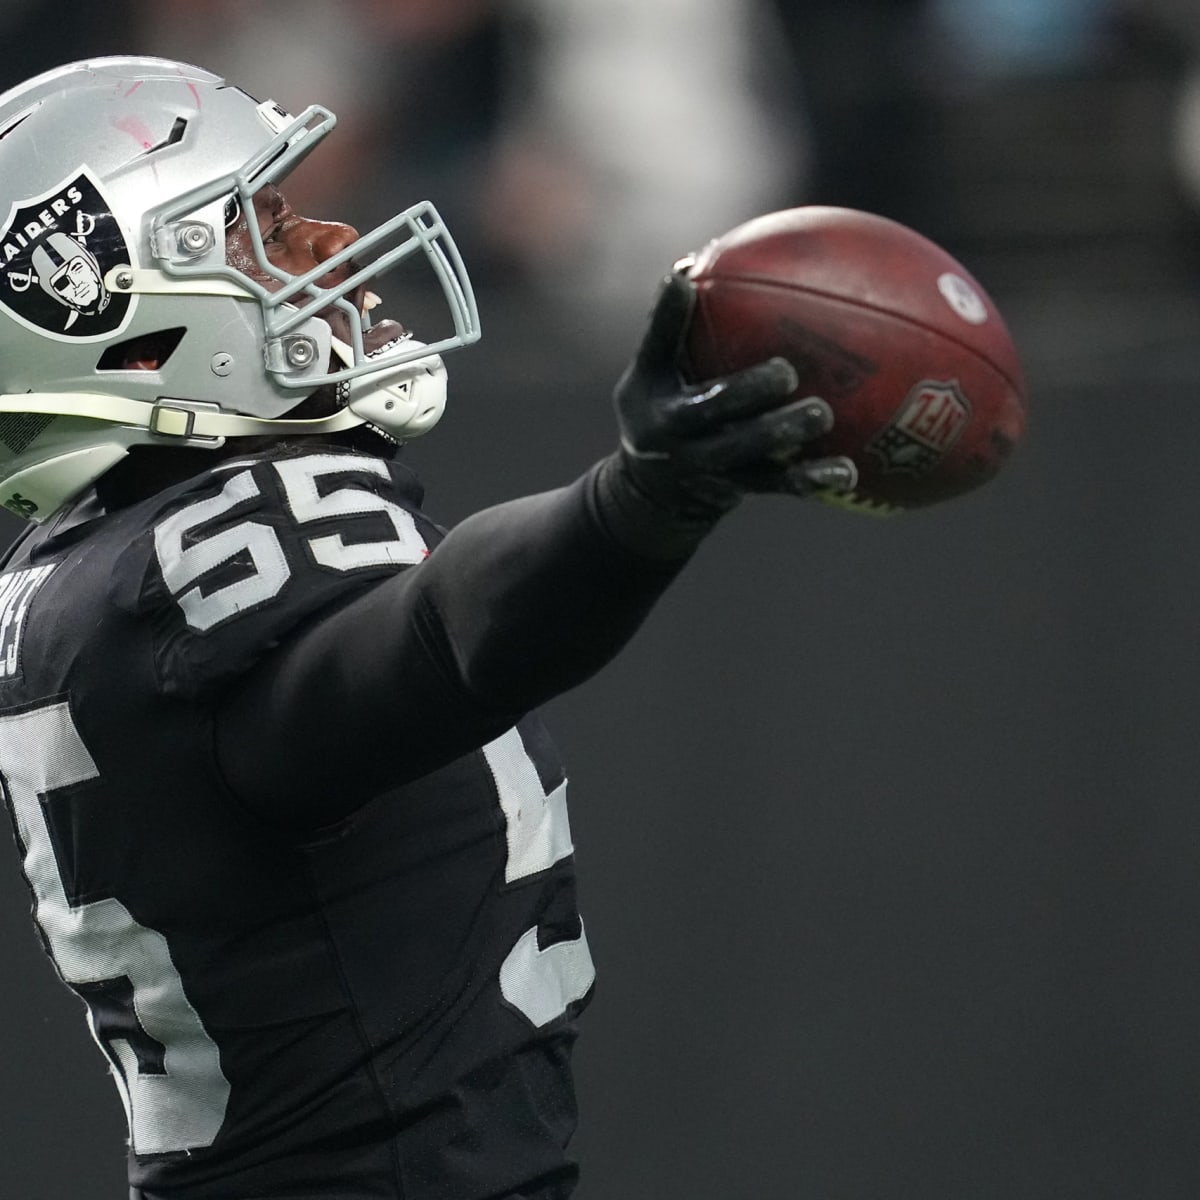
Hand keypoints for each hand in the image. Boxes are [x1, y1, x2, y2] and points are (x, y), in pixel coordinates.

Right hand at [613, 270, 857, 517]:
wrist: (650, 494)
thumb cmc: (659, 410)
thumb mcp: (650, 374)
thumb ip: (669, 328)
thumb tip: (691, 262)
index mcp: (654, 397)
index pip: (657, 350)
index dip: (668, 318)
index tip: (685, 280)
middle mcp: (675, 436)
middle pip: (711, 411)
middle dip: (746, 392)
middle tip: (785, 371)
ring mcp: (707, 469)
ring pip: (746, 453)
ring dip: (783, 434)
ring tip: (821, 414)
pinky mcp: (736, 492)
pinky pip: (778, 485)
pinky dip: (812, 478)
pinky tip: (848, 469)